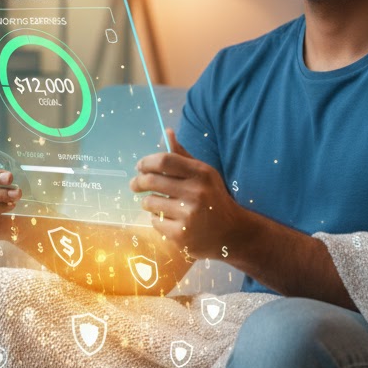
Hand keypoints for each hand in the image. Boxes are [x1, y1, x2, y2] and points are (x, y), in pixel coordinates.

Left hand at [130, 129, 244, 258]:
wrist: (232, 232)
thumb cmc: (213, 198)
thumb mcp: (204, 174)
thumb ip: (183, 155)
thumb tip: (167, 132)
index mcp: (201, 173)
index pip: (165, 160)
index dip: (147, 162)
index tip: (140, 167)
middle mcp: (196, 192)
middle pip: (152, 180)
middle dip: (138, 182)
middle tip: (135, 184)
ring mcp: (189, 215)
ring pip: (150, 203)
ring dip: (148, 202)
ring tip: (156, 204)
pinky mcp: (182, 235)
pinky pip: (155, 221)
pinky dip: (157, 219)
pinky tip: (169, 219)